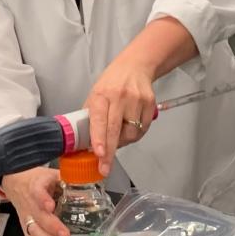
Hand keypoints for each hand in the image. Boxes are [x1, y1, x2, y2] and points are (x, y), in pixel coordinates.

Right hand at [1, 167, 67, 235]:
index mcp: (36, 187)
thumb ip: (65, 178)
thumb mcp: (49, 173)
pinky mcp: (26, 226)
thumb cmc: (34, 177)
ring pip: (35, 231)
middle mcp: (30, 204)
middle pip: (39, 217)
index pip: (38, 193)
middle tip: (65, 235)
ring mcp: (27, 217)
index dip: (43, 200)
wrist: (14, 180)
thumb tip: (85, 184)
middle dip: (52, 227)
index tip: (50, 206)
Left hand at [84, 56, 156, 178]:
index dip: (99, 138)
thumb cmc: (112, 82)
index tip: (98, 154)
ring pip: (131, 133)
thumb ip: (91, 116)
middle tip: (105, 168)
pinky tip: (130, 127)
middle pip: (115, 130)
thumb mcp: (95, 94)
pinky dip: (135, 134)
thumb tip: (84, 141)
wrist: (135, 66)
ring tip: (119, 133)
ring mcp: (137, 100)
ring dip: (123, 141)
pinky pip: (143, 130)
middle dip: (109, 153)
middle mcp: (120, 97)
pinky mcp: (150, 104)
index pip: (99, 119)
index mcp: (102, 94)